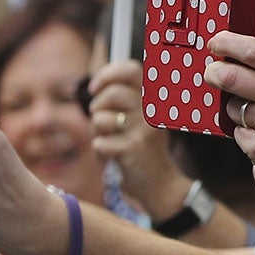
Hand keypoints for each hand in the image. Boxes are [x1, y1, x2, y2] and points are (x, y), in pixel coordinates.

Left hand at [87, 61, 180, 209]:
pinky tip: (113, 158)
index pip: (130, 69)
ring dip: (98, 132)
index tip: (95, 88)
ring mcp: (143, 129)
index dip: (107, 75)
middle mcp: (151, 111)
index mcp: (153, 99)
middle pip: (112, 93)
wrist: (160, 184)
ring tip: (111, 142)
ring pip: (100, 119)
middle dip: (97, 107)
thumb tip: (96, 85)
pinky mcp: (132, 149)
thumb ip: (122, 99)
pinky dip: (100, 153)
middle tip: (101, 120)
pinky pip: (98, 143)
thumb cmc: (142, 148)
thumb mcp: (138, 118)